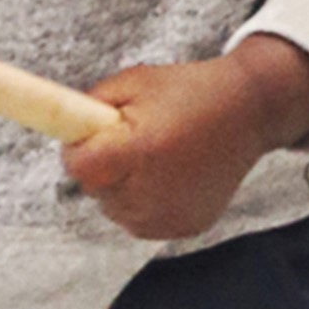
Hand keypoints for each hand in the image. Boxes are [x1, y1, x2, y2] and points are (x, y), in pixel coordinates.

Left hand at [59, 36, 308, 242]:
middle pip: (96, 190)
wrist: (247, 112)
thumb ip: (90, 105)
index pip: (80, 168)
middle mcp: (154, 191)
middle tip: (130, 140)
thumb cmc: (187, 91)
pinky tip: (167, 175)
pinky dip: (143, 201)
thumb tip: (61, 129)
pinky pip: (140, 220)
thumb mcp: (135, 81)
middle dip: (102, 166)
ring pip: (115, 209)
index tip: (90, 136)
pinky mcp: (184, 227)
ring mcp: (170, 215)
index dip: (78, 151)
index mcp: (141, 151)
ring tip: (152, 156)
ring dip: (120, 187)